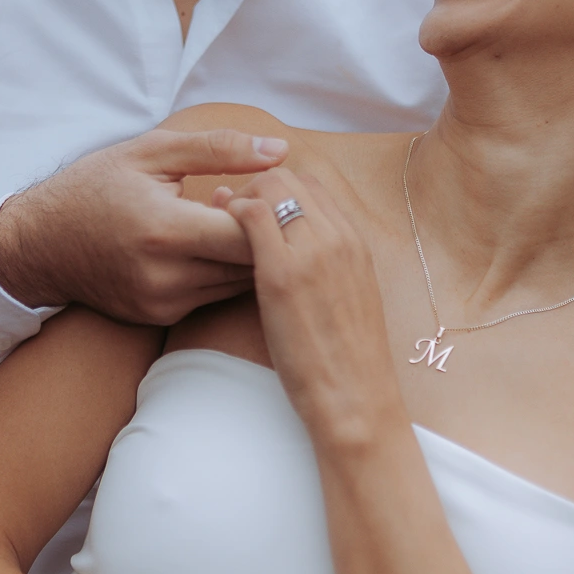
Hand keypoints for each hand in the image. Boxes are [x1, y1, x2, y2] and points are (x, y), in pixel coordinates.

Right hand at [0, 127, 287, 321]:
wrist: (38, 242)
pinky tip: (210, 242)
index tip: (267, 187)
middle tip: (262, 203)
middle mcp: (165, 276)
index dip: (270, 209)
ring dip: (248, 254)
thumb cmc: (94, 186)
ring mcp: (163, 303)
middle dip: (266, 233)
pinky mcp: (160, 317)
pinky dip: (224, 269)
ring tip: (234, 219)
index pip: (249, 233)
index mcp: (164, 229)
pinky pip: (214, 295)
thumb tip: (279, 151)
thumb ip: (219, 149)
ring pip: (238, 284)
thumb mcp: (152, 151)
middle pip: (252, 264)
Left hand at [217, 170, 399, 449]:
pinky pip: (251, 216)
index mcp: (355, 241)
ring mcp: (312, 251)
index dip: (278, 191)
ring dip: (240, 199)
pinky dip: (230, 216)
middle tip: (231, 217)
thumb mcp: (349, 298)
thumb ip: (328, 266)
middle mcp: (338, 236)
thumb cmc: (347, 359)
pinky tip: (217, 241)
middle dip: (255, 187)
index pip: (312, 184)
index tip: (256, 212)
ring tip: (221, 227)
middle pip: (289, 177)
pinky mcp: (282, 273)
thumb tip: (294, 249)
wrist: (356, 397)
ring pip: (269, 186)